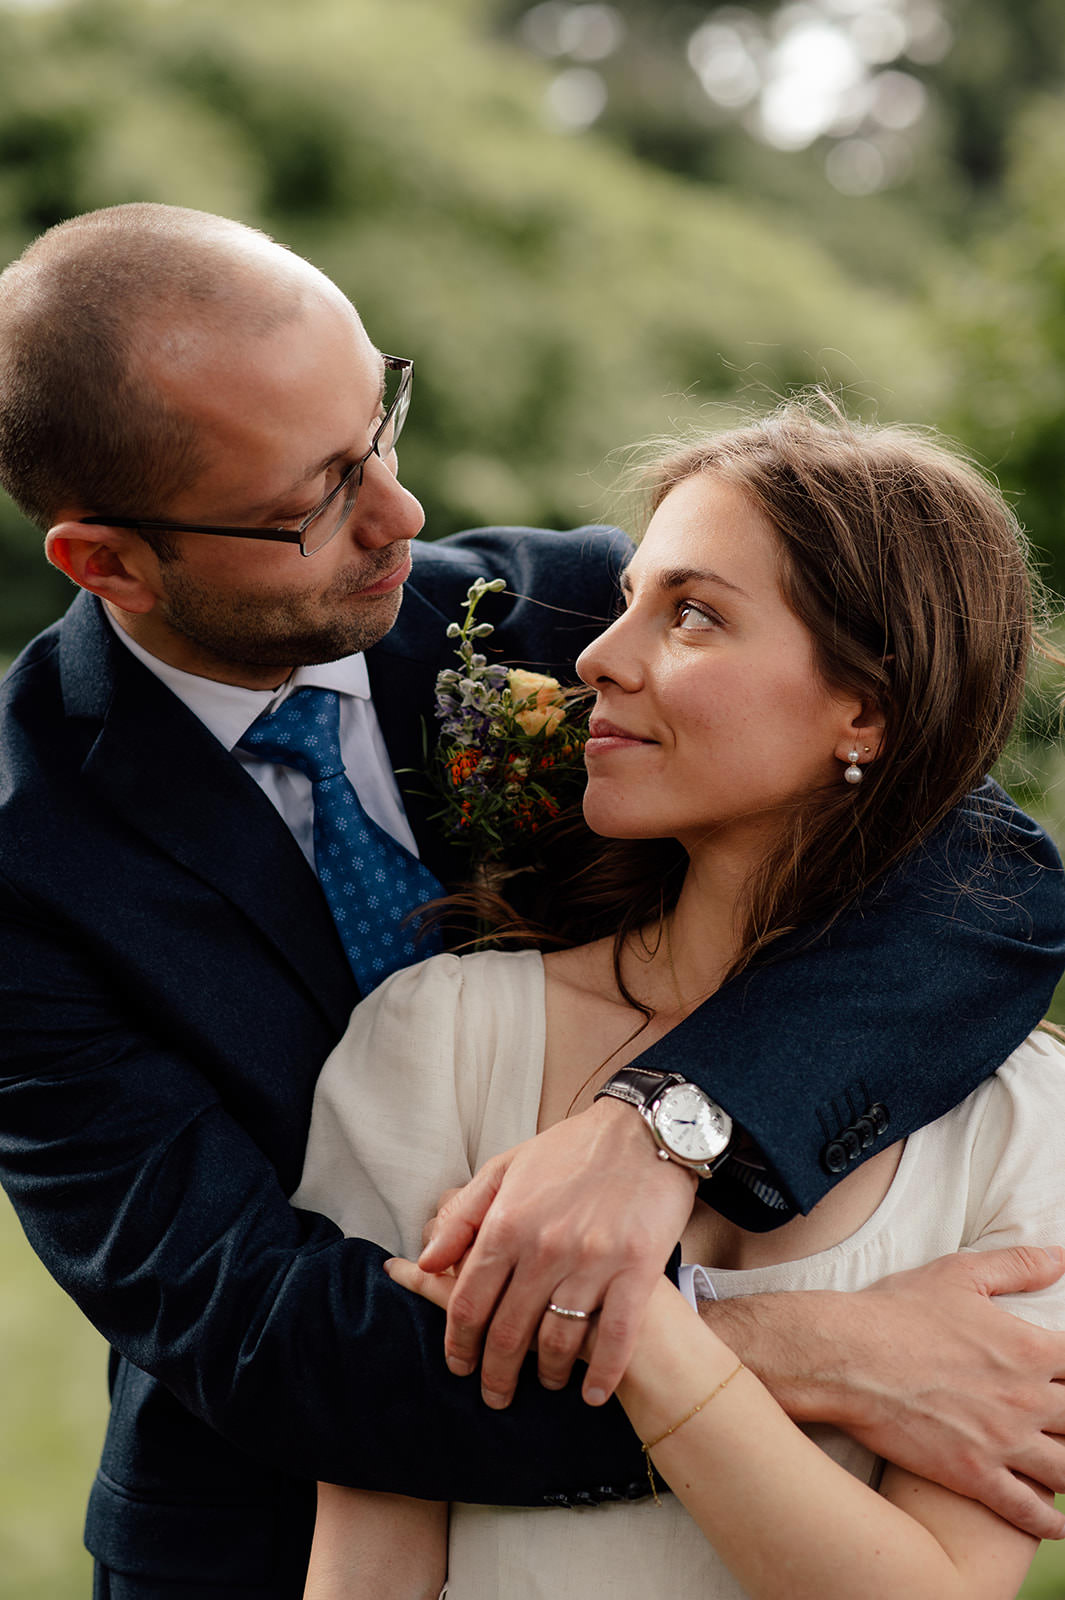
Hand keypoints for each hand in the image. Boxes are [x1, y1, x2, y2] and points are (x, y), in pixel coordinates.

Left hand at [416, 1096, 696, 1409]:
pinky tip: (593, 1394)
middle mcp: (544, 1247)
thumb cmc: (573, 1149)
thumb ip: (463, 1217)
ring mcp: (593, 1261)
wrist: (646, 1131)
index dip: (459, 1342)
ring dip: (546, 1374)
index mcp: (508, 1222)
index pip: (469, 1301)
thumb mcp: (507, 1168)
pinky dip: (602, 1374)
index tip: (459, 1364)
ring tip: (543, 1383)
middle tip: (494, 1394)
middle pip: (508, 1332)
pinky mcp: (638, 1269)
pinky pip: (615, 1338)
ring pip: (558, 1342)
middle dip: (495, 1373)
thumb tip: (425, 1263)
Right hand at [765, 1246, 1064, 1539]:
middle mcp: (1025, 1398)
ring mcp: (1002, 1442)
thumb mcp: (958, 1274)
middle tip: (1063, 1424)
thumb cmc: (898, 1311)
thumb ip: (1016, 1265)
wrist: (847, 1356)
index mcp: (1028, 1348)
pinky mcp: (974, 1476)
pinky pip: (1028, 1511)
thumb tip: (1059, 1258)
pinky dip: (1050, 1523)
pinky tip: (1059, 1525)